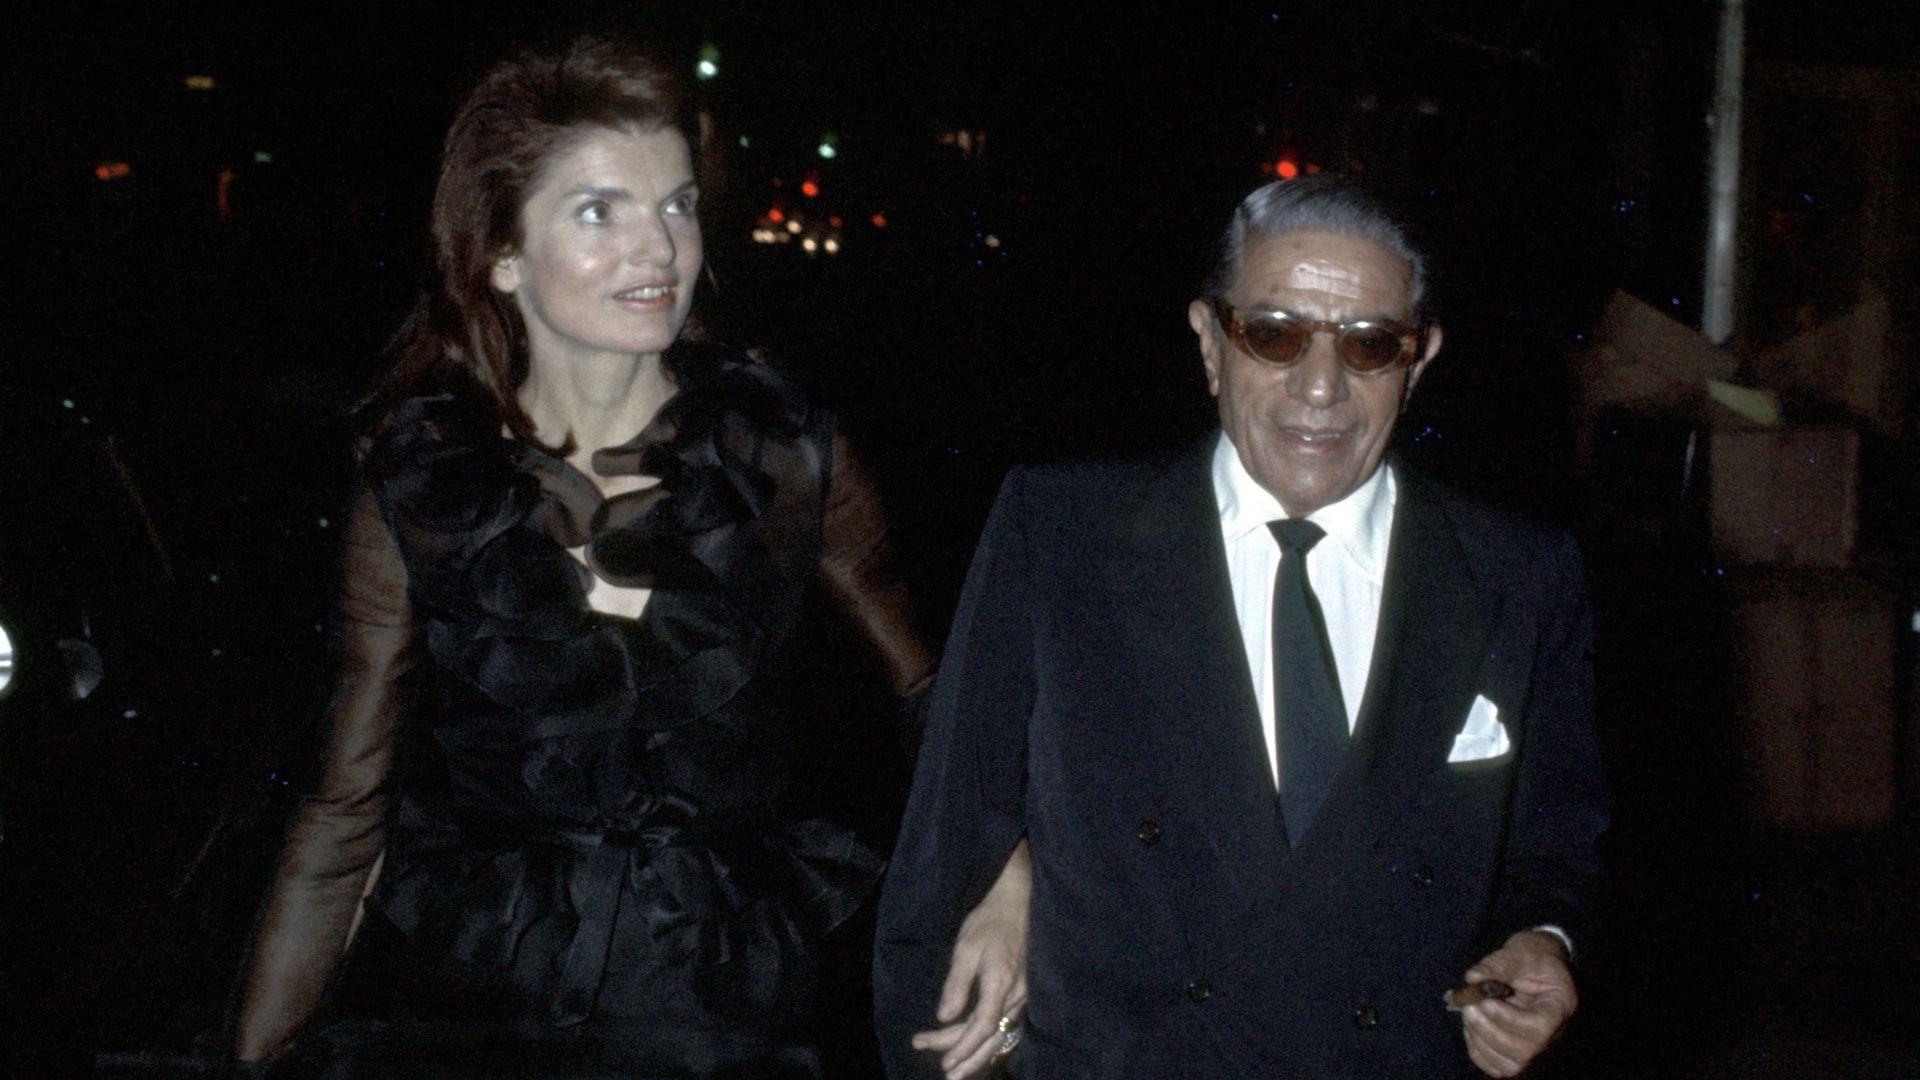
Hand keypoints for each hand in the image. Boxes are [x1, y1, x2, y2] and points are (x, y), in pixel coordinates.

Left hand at [911, 839, 1030, 1078]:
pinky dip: (989, 1041)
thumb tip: (944, 1017)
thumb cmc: (989, 921)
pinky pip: (1005, 1025)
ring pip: (1000, 1034)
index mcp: (1002, 983)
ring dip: (978, 1054)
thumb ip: (956, 984)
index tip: (943, 1062)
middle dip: (968, 1059)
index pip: (983, 1026)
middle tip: (946, 1076)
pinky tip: (977, 1051)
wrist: (1017, 902)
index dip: (962, 1047)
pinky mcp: (1021, 993)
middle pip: (993, 1038)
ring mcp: (1022, 995)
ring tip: (957, 1072)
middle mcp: (1017, 995)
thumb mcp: (966, 947)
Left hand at [1459, 931, 1576, 1076]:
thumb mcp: (1518, 952)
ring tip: (1468, 1013)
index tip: (1486, 1002)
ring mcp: (1535, 1047)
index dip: (1510, 1020)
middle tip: (1468, 1007)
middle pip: (1525, 1052)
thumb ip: (1497, 964)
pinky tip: (1470, 1027)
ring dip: (1481, 1042)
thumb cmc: (1530, 958)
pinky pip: (1498, 1067)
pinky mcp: (1517, 1053)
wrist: (1535, 967)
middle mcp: (1551, 1033)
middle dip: (1490, 1032)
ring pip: (1510, 1065)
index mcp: (1559, 1005)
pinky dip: (1478, 1052)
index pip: (1540, 1027)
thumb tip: (1472, 978)